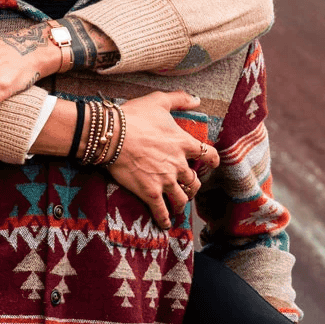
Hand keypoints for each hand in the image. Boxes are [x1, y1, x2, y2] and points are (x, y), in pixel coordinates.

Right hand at [107, 90, 219, 228]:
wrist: (112, 135)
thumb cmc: (135, 115)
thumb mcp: (159, 100)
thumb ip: (179, 99)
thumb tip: (197, 99)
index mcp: (183, 143)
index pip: (208, 155)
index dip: (212, 160)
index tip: (211, 163)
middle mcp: (178, 164)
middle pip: (195, 181)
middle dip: (193, 184)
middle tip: (187, 185)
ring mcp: (165, 181)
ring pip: (182, 198)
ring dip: (182, 202)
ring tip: (178, 204)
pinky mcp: (150, 193)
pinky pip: (162, 212)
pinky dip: (165, 219)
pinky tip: (165, 224)